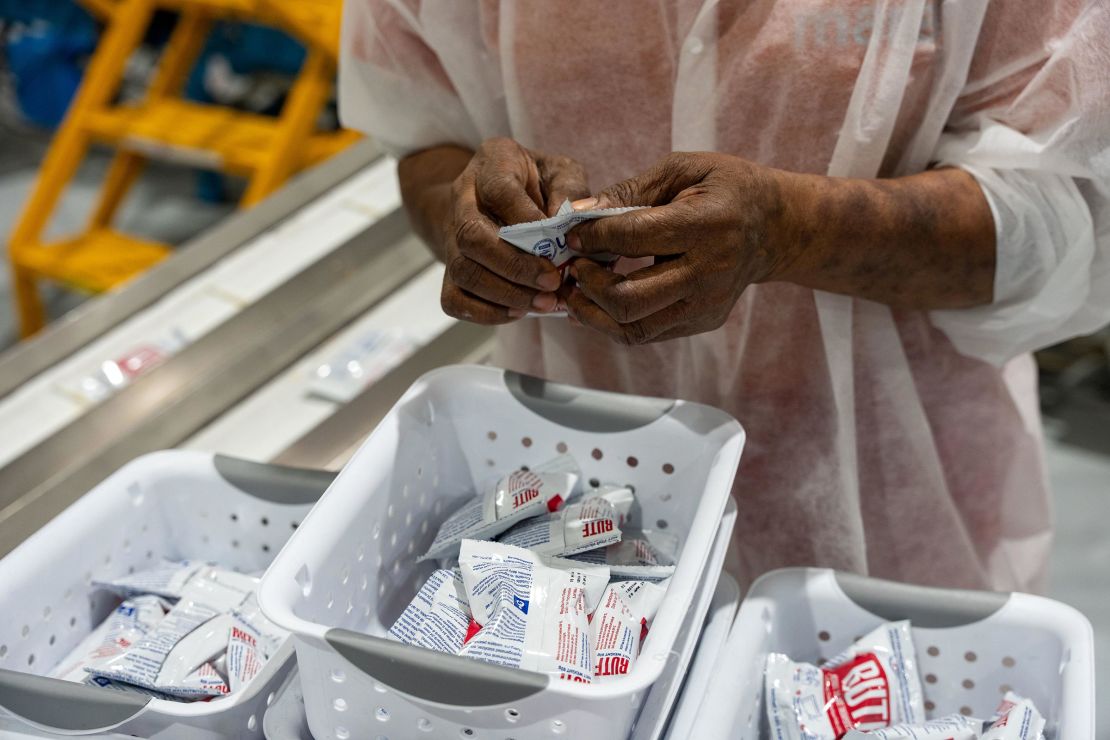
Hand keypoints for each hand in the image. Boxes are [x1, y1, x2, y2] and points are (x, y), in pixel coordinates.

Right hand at [440, 138, 589, 323]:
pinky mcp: (449, 270)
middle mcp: (462, 197)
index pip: (498, 190)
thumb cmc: (539, 182)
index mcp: (492, 161)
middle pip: (472, 236)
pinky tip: (519, 312)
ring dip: (506, 293)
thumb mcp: (561, 172)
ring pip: (463, 271)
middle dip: (515, 266)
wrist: (497, 197)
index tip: (559, 243)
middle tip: (553, 282)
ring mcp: (451, 235)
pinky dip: (487, 312)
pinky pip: (454, 299)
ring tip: (545, 303)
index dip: (526, 219)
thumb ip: (570, 191)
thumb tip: (570, 224)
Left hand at [564, 152, 804, 343]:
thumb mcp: (682, 170)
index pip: (635, 238)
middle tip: (574, 267)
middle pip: (630, 298)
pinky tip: (598, 301)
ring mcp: (707, 305)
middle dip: (589, 285)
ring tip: (577, 290)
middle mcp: (709, 272)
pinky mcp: (702, 322)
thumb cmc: (724, 189)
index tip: (571, 233)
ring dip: (593, 313)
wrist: (774, 228)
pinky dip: (613, 322)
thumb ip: (630, 191)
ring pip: (633, 328)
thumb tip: (580, 212)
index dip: (593, 237)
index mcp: (707, 225)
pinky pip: (646, 333)